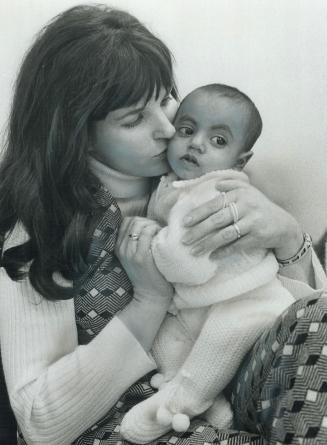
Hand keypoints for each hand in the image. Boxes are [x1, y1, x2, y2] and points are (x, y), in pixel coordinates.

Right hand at [115, 216, 173, 299]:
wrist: (150, 296)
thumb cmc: (147, 274)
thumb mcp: (134, 257)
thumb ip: (135, 242)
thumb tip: (146, 223)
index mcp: (117, 247)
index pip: (126, 221)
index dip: (139, 220)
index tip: (149, 227)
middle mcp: (121, 249)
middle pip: (133, 221)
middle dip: (147, 221)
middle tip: (157, 230)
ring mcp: (130, 253)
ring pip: (139, 225)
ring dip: (152, 224)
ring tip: (159, 233)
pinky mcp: (141, 257)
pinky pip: (147, 233)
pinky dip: (155, 230)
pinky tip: (160, 236)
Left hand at [181, 170, 302, 259]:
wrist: (283, 224)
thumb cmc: (259, 207)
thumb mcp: (248, 192)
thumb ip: (232, 185)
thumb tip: (215, 185)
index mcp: (240, 193)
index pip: (214, 204)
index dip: (198, 214)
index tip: (184, 223)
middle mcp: (247, 205)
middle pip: (217, 220)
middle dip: (198, 231)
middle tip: (184, 240)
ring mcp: (253, 221)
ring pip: (225, 234)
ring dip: (207, 244)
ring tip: (194, 251)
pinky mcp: (258, 236)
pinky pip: (237, 245)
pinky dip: (223, 251)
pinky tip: (212, 256)